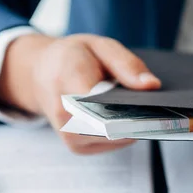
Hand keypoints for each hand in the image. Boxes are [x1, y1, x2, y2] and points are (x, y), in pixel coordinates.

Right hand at [0, 34, 160, 153]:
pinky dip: (121, 132)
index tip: (150, 106)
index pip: (98, 99)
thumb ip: (126, 64)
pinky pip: (110, 143)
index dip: (127, 104)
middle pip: (109, 124)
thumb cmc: (74, 57)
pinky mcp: (76, 146)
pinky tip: (121, 117)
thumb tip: (152, 85)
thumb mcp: (100, 46)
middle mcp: (62, 111)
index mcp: (66, 77)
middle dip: (134, 117)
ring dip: (128, 125)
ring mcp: (68, 133)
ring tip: (132, 106)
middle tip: (152, 107)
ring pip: (113, 138)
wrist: (40, 74)